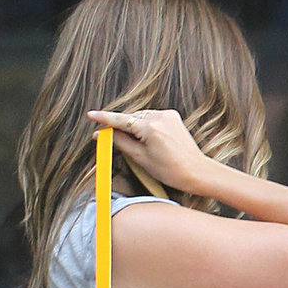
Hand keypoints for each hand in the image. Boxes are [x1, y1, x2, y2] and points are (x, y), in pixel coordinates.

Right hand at [87, 109, 212, 195]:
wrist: (197, 172)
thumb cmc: (170, 170)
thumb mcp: (140, 158)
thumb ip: (119, 142)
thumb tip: (102, 133)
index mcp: (150, 127)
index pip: (121, 120)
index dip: (104, 118)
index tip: (91, 115)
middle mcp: (160, 116)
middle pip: (130, 118)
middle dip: (121, 127)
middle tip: (114, 140)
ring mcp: (168, 115)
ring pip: (140, 117)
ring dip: (134, 126)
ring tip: (142, 146)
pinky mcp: (173, 117)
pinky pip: (152, 118)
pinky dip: (146, 126)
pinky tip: (150, 140)